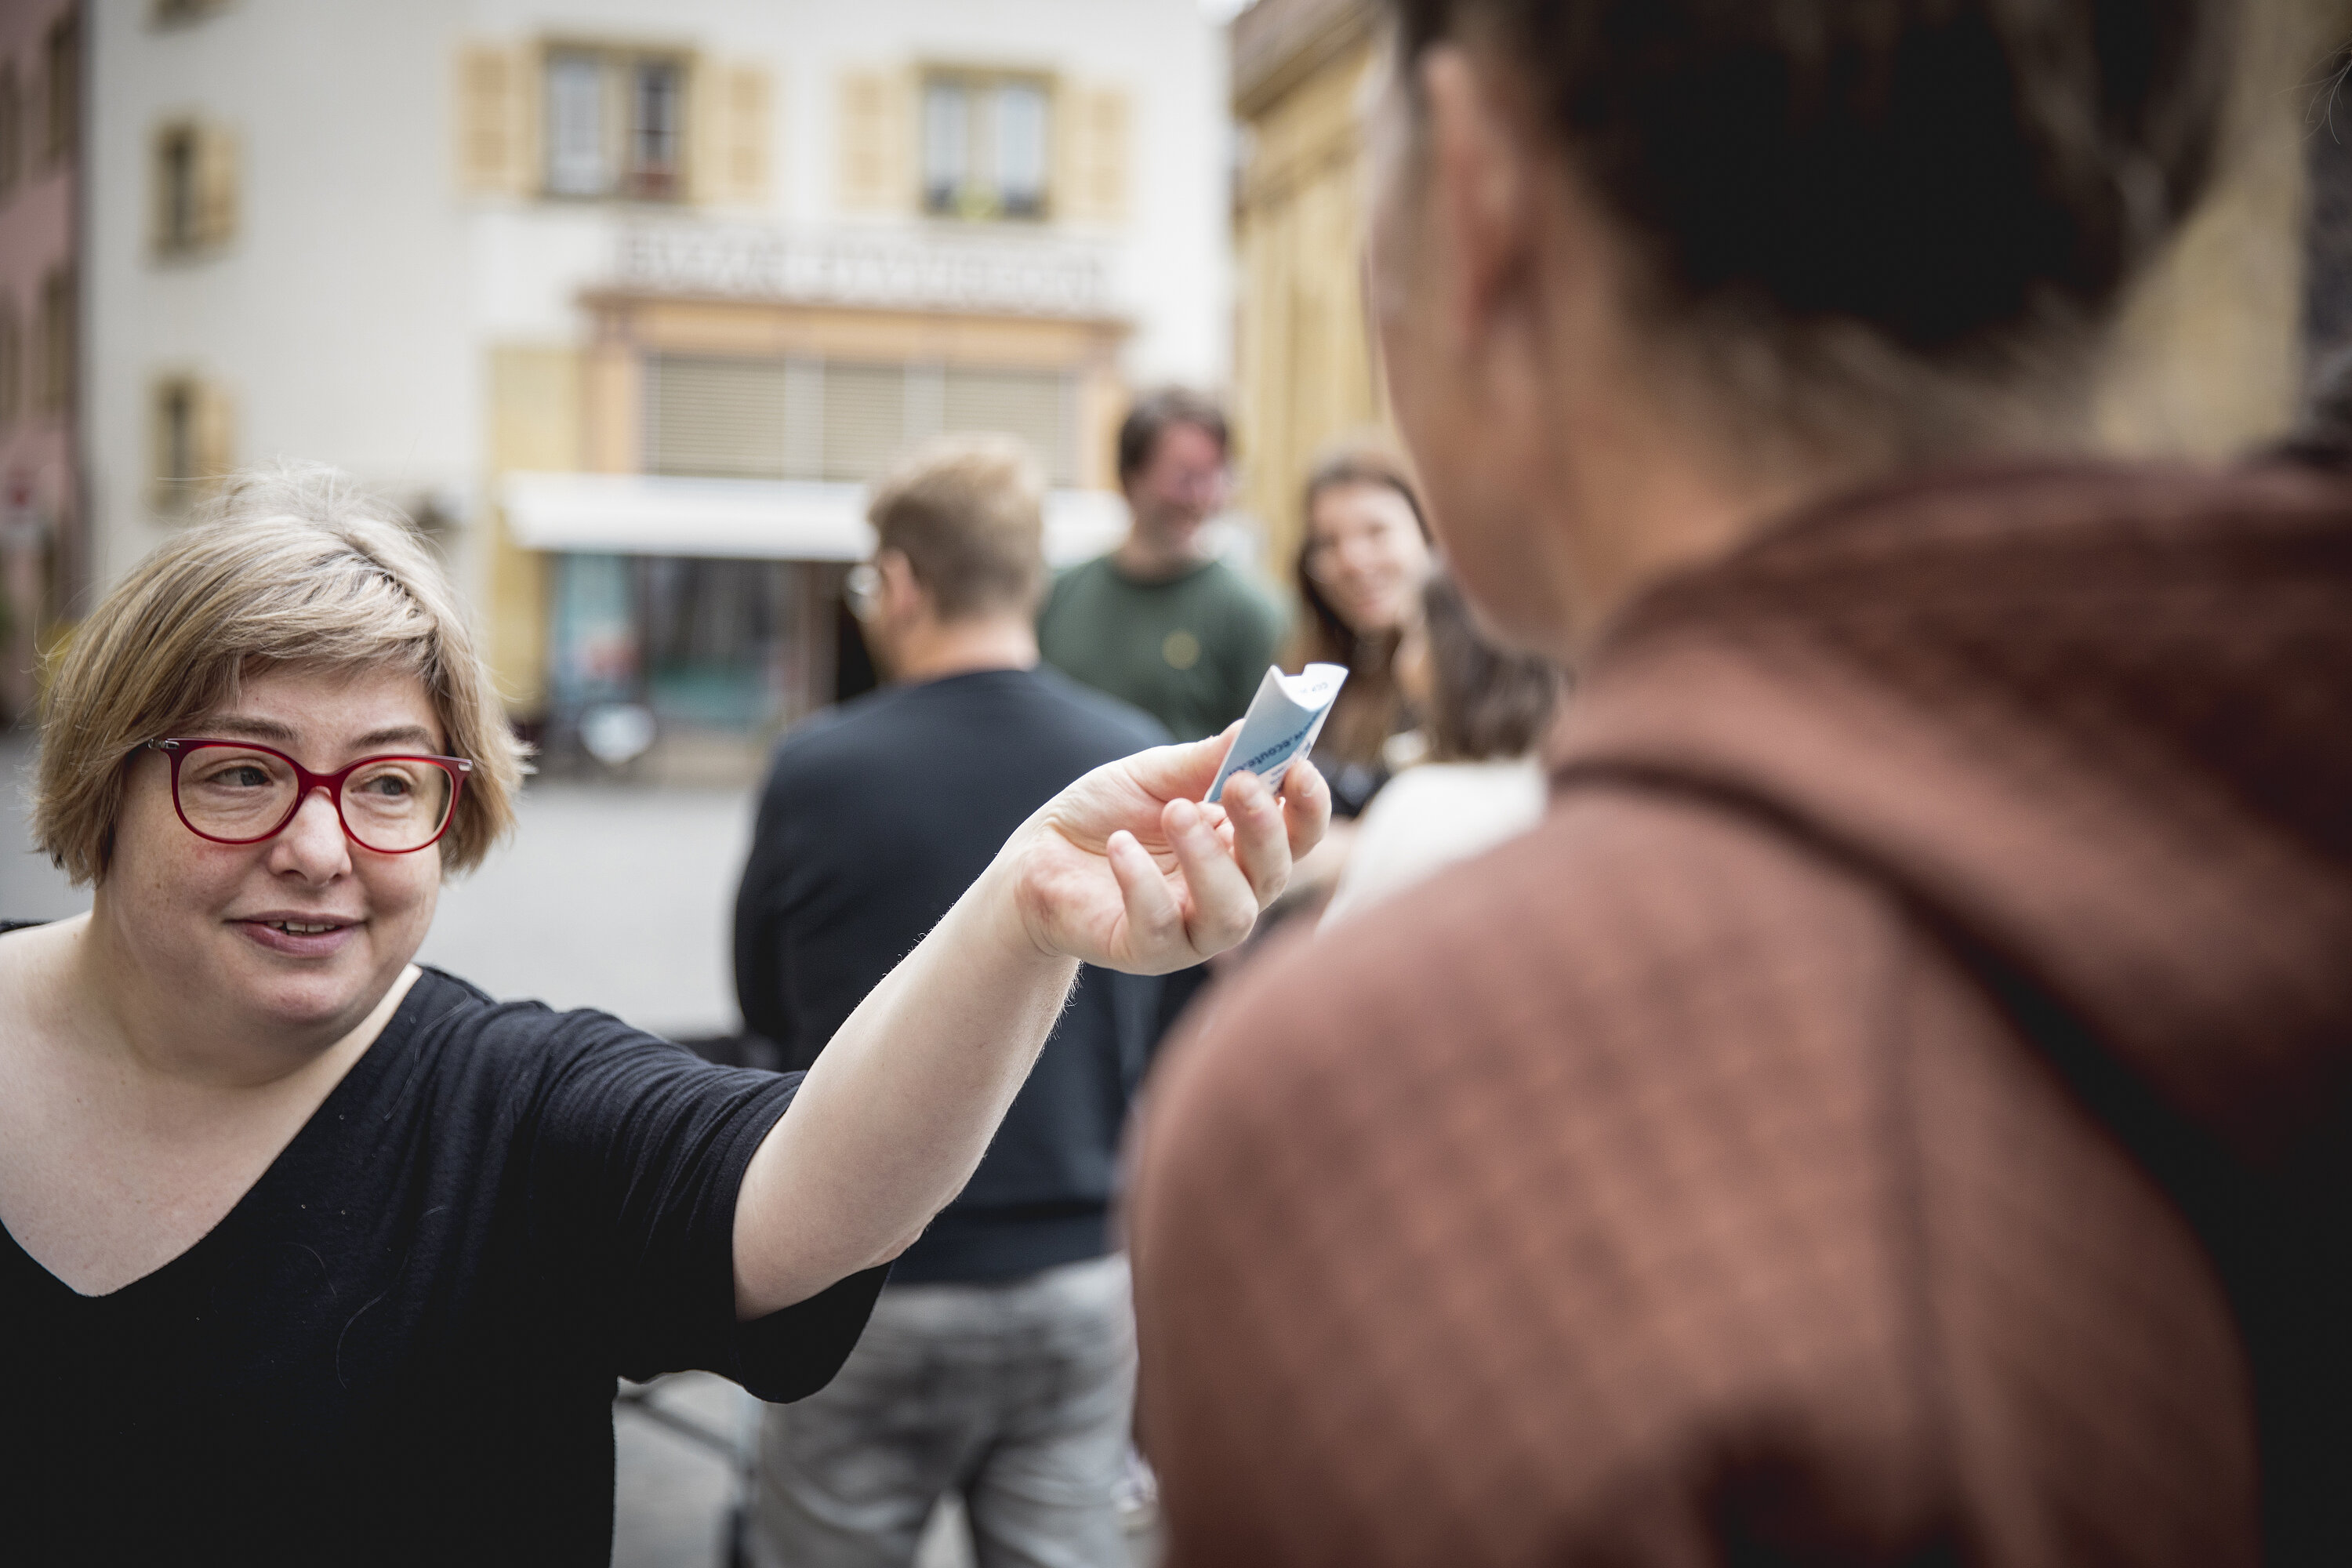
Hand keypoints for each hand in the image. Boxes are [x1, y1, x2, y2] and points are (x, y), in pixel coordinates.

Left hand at [1007, 728, 1330, 973]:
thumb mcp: (1154, 775)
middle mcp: (1228, 894)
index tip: (1300, 767)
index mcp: (1240, 847)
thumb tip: (1255, 727)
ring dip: (1211, 861)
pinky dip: (1143, 883)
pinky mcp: (1146, 952)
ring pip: (1232, 914)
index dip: (1308, 805)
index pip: (1297, 835)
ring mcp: (1191, 930)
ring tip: (1175, 812)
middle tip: (1239, 784)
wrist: (1035, 858)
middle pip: (1274, 875)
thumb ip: (1205, 760)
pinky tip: (1122, 845)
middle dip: (1264, 829)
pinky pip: (1160, 927)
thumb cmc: (1105, 815)